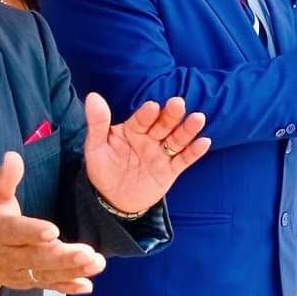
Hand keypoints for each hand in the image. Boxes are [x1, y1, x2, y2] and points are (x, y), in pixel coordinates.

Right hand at [0, 152, 106, 295]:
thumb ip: (4, 178)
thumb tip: (13, 157)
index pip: (15, 232)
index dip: (33, 232)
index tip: (53, 231)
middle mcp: (8, 255)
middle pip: (36, 258)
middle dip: (62, 257)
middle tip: (87, 253)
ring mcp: (19, 273)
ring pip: (46, 274)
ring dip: (72, 271)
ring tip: (96, 263)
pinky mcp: (29, 283)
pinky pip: (49, 287)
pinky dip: (68, 287)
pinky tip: (86, 285)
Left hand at [85, 93, 209, 214]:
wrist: (114, 199)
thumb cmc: (104, 168)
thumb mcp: (96, 147)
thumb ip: (98, 123)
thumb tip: (93, 96)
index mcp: (133, 129)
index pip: (141, 119)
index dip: (147, 113)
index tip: (152, 107)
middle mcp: (150, 138)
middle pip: (163, 124)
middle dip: (171, 115)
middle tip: (178, 103)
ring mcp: (161, 153)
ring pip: (177, 139)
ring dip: (188, 129)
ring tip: (198, 119)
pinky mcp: (171, 170)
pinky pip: (184, 160)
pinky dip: (194, 152)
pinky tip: (204, 142)